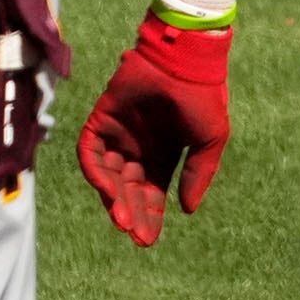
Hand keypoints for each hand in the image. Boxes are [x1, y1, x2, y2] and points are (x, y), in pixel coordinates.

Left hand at [76, 13, 231, 245]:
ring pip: (107, 176)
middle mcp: (138, 148)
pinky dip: (96, 173)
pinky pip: (90, 153)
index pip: (151, 192)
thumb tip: (186, 210)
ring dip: (112, 199)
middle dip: (130, 212)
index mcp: (163, 154)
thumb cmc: (203, 97)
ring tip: (122, 218)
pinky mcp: (101, 120)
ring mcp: (118, 135)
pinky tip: (110, 190)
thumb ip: (198, 174)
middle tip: (133, 232)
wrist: (185, 60)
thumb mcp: (210, 141)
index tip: (147, 240)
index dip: (149, 216)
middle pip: (128, 189)